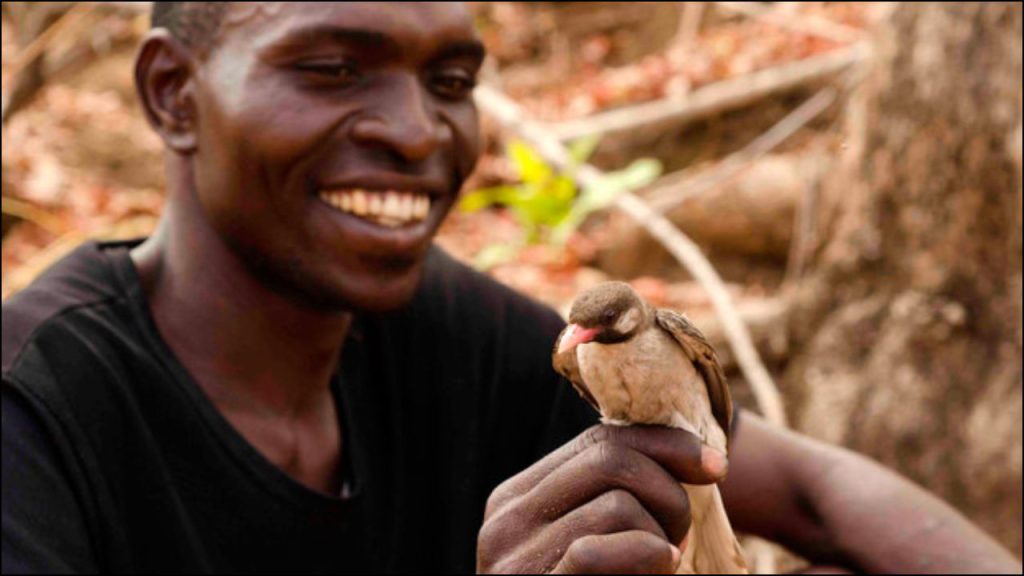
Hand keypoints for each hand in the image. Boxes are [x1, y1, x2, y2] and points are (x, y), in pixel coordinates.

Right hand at [477, 425, 727, 573]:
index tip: (716, 465)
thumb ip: (615, 496)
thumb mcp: (602, 541)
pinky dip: (644, 555)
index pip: (597, 442)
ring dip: (662, 535)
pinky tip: (661, 568)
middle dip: (668, 490)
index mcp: (518, 498)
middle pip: (609, 460)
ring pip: (617, 504)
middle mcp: (505, 520)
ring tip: (662, 565)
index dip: (665, 445)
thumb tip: (688, 450)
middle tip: (682, 535)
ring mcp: (512, 559)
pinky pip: (594, 551)